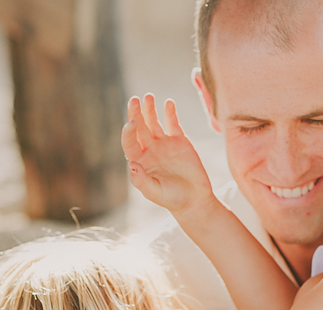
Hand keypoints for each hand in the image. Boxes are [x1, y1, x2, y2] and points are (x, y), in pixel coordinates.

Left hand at [121, 94, 214, 214]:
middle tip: (134, 100)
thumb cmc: (172, 199)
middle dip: (136, 113)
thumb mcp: (155, 192)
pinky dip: (170, 113)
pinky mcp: (179, 141)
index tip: (133, 122)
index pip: (129, 142)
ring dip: (150, 109)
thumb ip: (142, 181)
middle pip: (139, 128)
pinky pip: (173, 123)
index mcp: (140, 161)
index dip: (129, 131)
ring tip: (148, 96)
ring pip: (153, 122)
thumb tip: (132, 165)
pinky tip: (168, 103)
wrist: (194, 199)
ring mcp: (164, 144)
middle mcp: (149, 150)